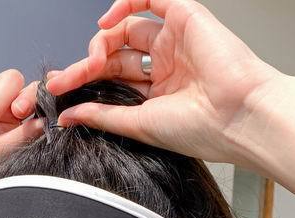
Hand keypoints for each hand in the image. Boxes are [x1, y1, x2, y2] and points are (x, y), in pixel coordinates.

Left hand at [45, 0, 287, 166]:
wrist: (237, 117)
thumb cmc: (202, 129)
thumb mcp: (138, 125)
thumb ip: (103, 116)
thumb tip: (69, 115)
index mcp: (157, 94)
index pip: (111, 80)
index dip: (83, 83)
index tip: (56, 94)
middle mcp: (165, 65)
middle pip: (113, 55)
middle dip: (84, 66)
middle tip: (61, 81)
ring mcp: (175, 41)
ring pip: (125, 29)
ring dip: (99, 43)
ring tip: (90, 64)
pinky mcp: (185, 17)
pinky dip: (124, 2)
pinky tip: (105, 23)